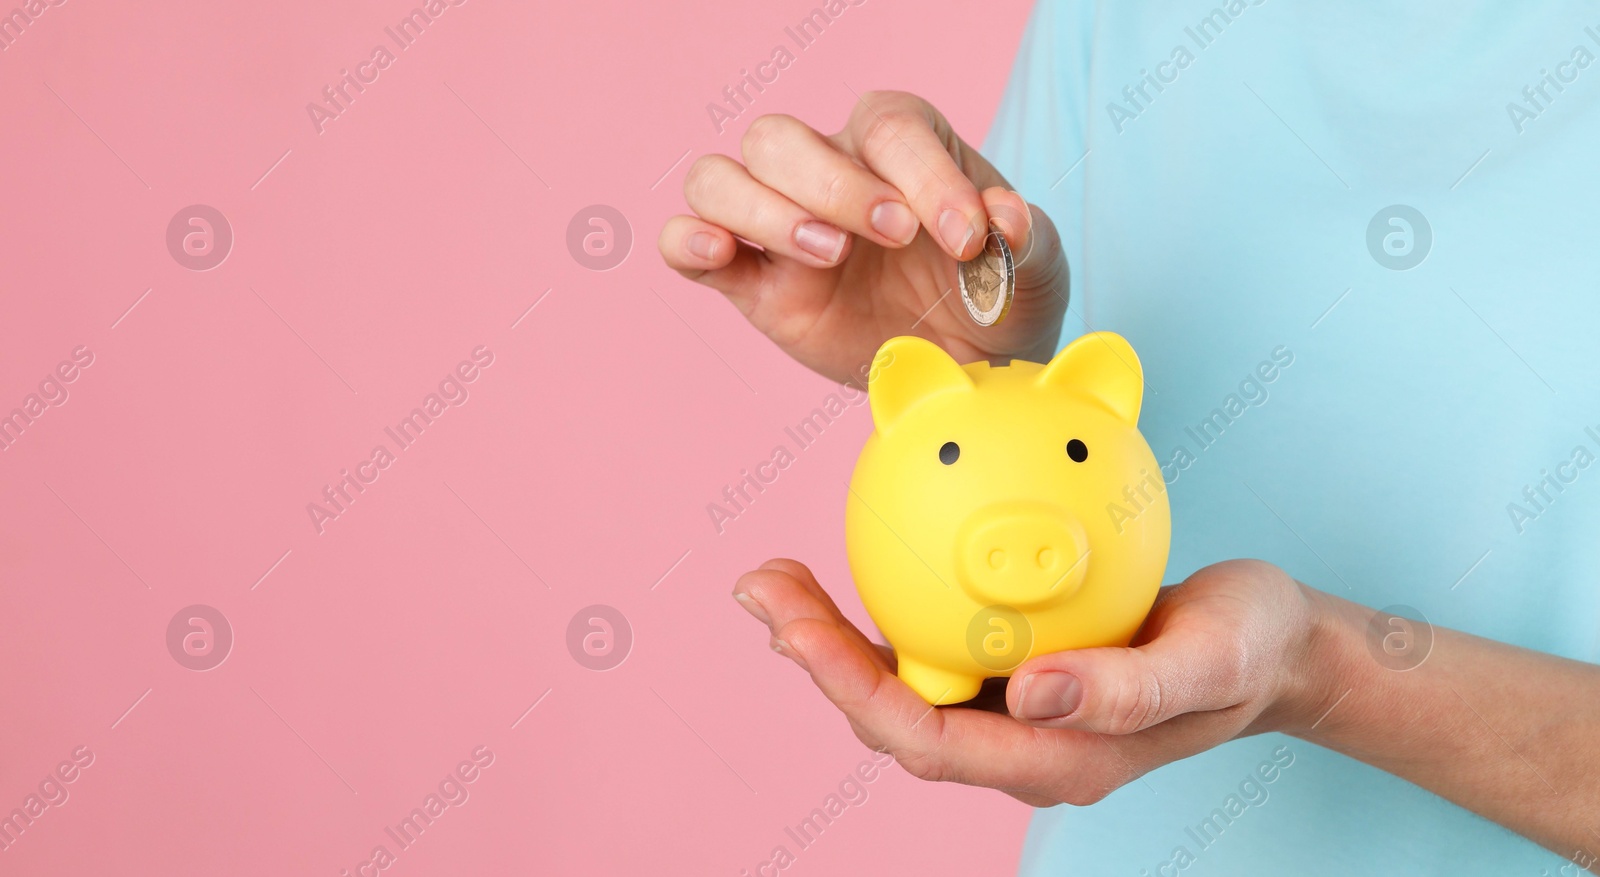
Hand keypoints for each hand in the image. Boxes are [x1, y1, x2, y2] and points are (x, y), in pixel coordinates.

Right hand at [659, 91, 1068, 384]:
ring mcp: (778, 225)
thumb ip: (1028, 241)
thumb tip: (1005, 219)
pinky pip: (684, 244)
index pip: (888, 127)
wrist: (973, 364)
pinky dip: (689, 242)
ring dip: (763, 211)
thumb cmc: (999, 298)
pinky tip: (721, 256)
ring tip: (829, 257)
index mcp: (898, 142)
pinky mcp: (751, 283)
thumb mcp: (1035, 273)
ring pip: (718, 178)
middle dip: (835, 185)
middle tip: (897, 239)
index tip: (969, 238)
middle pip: (779, 137)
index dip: (925, 175)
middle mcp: (826, 168)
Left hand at [731, 558, 1330, 805]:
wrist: (1273, 643)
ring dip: (832, 636)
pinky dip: (881, 608)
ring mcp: (1012, 708)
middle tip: (763, 586)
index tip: (795, 630)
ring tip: (777, 577)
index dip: (852, 691)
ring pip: (901, 681)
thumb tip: (1032, 696)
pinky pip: (934, 643)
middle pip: (893, 714)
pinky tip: (853, 558)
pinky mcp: (1015, 667)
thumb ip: (1127, 690)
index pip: (928, 738)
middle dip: (817, 659)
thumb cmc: (1249, 651)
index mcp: (1056, 759)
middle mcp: (1020, 741)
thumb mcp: (1210, 662)